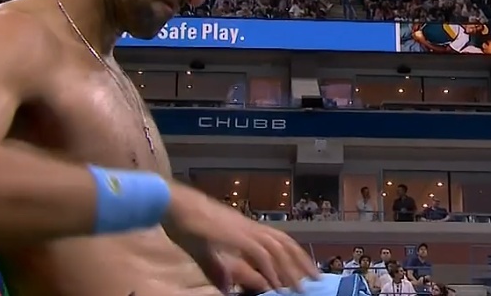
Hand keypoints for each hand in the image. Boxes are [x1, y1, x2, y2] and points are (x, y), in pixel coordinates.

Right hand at [165, 182, 317, 290]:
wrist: (173, 203)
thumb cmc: (185, 223)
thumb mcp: (204, 251)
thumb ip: (217, 268)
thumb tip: (226, 287)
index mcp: (244, 228)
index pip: (277, 239)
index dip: (294, 254)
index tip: (306, 269)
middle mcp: (248, 227)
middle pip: (283, 243)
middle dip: (301, 262)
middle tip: (316, 279)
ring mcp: (242, 229)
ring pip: (276, 249)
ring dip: (290, 269)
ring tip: (302, 287)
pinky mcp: (235, 235)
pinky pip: (259, 253)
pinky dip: (270, 269)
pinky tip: (277, 285)